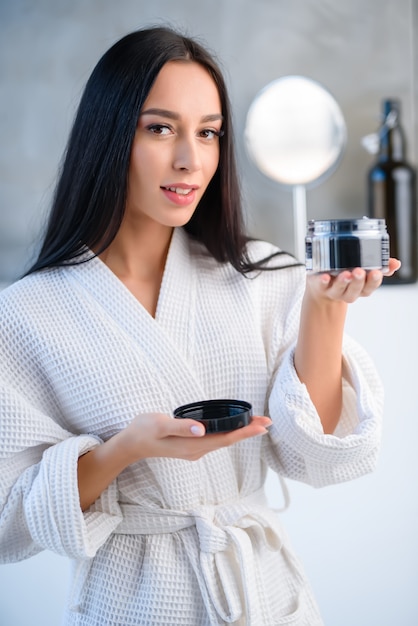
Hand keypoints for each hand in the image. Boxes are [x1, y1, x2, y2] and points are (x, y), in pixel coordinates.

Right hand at [119, 412, 271, 462]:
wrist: (131, 444)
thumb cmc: (143, 431)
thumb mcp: (159, 424)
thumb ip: (180, 426)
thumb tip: (201, 430)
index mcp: (192, 446)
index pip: (226, 439)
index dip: (245, 432)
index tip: (262, 426)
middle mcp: (197, 450)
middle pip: (228, 440)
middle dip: (249, 431)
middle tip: (268, 421)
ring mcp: (194, 449)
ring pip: (223, 440)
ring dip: (240, 432)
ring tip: (256, 423)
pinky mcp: (191, 445)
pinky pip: (216, 439)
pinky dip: (229, 432)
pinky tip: (233, 426)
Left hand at [306, 257, 400, 303]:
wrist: (322, 287)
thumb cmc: (346, 274)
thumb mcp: (364, 270)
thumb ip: (380, 266)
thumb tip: (396, 263)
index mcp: (361, 288)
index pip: (370, 286)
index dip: (374, 281)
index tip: (376, 272)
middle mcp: (348, 292)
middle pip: (355, 290)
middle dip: (358, 281)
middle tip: (360, 271)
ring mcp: (333, 290)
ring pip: (339, 289)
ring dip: (343, 282)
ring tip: (346, 274)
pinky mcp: (320, 286)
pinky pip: (322, 286)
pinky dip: (323, 281)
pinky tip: (325, 277)